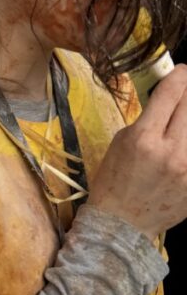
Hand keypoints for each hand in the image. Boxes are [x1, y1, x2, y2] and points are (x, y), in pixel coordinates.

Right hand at [88, 64, 186, 238]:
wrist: (122, 223)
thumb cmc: (114, 179)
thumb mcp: (122, 141)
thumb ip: (147, 119)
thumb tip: (169, 99)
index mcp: (144, 138)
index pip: (171, 94)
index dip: (179, 76)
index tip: (181, 71)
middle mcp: (171, 151)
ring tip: (183, 118)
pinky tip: (182, 141)